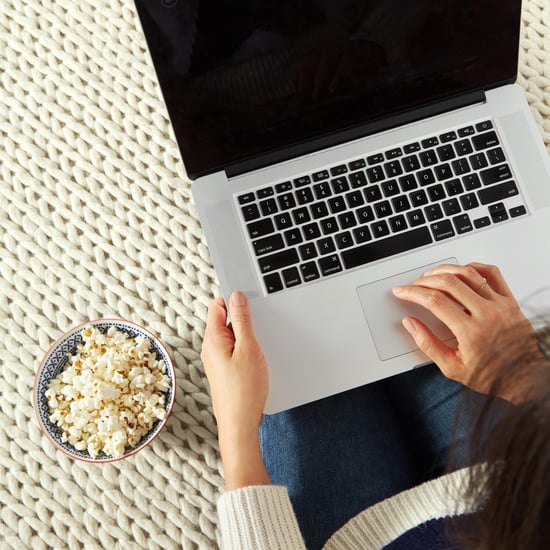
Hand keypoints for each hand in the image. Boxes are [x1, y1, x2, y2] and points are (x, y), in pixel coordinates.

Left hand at [201, 291, 269, 488]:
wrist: (240, 425)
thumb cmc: (244, 391)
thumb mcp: (248, 348)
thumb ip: (242, 320)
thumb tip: (237, 297)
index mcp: (213, 338)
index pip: (217, 305)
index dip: (234, 300)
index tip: (250, 302)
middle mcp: (210, 348)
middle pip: (224, 320)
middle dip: (242, 320)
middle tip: (258, 329)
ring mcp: (215, 360)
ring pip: (231, 336)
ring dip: (245, 336)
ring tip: (257, 350)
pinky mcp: (223, 370)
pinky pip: (233, 350)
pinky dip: (245, 350)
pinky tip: (255, 361)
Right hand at [392, 263, 541, 400]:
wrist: (524, 378)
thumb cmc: (491, 375)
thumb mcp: (452, 367)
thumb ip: (427, 344)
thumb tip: (410, 324)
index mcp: (471, 331)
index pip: (434, 301)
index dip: (413, 293)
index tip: (402, 291)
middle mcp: (487, 314)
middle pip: (448, 283)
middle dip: (424, 281)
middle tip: (413, 285)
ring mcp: (500, 304)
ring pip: (468, 273)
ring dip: (445, 270)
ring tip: (432, 275)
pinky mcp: (510, 301)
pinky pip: (492, 273)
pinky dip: (474, 267)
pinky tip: (462, 270)